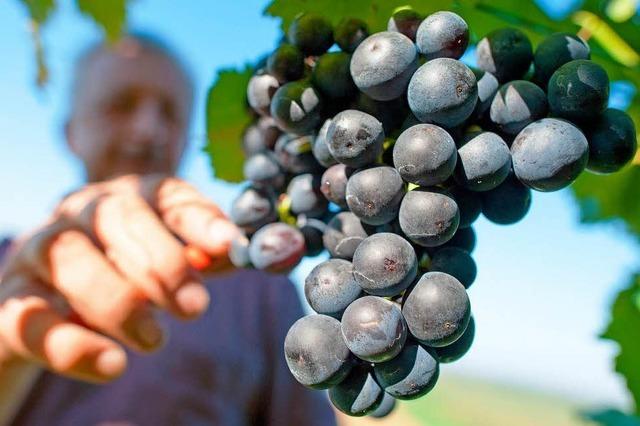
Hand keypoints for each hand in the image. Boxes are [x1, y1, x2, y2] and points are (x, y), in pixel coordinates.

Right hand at [0, 174, 238, 383]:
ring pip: (72, 259)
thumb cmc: (123, 275)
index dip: (198, 217)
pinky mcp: (10, 300)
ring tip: (156, 340)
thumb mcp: (163, 261)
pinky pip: (31, 318)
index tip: (227, 245)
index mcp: (127, 197)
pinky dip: (73, 345)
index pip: (165, 193)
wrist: (45, 304)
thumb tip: (240, 254)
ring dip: (120, 301)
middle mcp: (80, 212)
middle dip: (163, 262)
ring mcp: (38, 250)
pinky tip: (113, 364)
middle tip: (195, 308)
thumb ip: (200, 257)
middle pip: (119, 217)